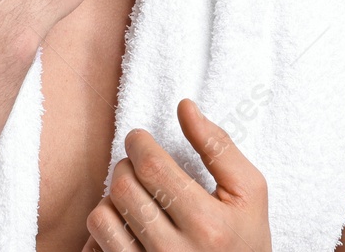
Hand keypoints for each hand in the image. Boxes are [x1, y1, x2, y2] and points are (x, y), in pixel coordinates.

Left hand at [84, 99, 272, 251]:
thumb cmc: (245, 240)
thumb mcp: (250, 194)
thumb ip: (218, 147)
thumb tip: (185, 107)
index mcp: (207, 225)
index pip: (151, 167)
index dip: (138, 143)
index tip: (139, 139)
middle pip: (123, 188)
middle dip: (126, 166)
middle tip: (140, 167)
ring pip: (101, 216)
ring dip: (112, 199)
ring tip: (135, 198)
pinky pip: (95, 245)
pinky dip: (105, 229)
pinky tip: (127, 226)